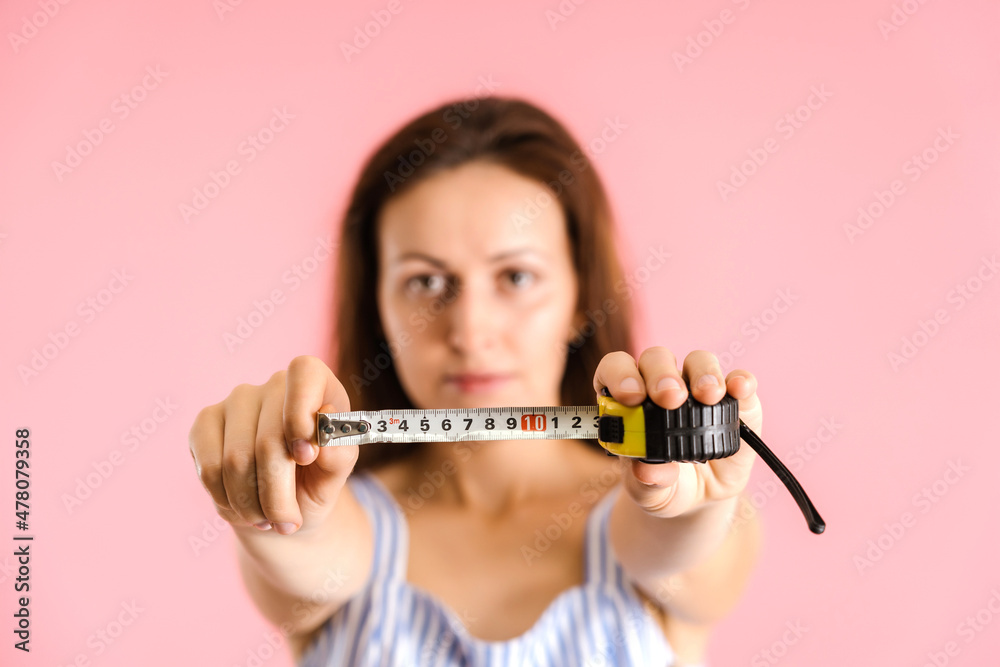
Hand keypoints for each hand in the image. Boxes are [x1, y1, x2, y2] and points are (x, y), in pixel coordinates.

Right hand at [188, 355, 357, 535]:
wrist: (282, 506)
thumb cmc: (316, 483)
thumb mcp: (336, 475)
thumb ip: (339, 452)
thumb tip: (327, 419)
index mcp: (317, 384)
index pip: (304, 373)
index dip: (301, 413)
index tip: (305, 457)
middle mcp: (274, 384)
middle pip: (268, 440)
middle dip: (277, 494)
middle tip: (288, 522)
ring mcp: (236, 401)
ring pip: (235, 460)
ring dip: (252, 504)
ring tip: (268, 518)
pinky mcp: (205, 423)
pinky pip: (209, 469)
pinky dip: (227, 500)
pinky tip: (243, 507)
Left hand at [593, 347, 759, 518]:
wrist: (701, 497)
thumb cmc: (664, 485)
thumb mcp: (649, 492)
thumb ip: (645, 483)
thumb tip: (646, 471)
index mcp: (629, 400)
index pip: (616, 369)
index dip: (620, 374)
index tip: (631, 397)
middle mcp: (662, 384)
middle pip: (657, 359)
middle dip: (662, 374)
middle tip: (671, 397)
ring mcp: (699, 388)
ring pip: (698, 361)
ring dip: (702, 373)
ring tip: (708, 396)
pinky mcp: (736, 400)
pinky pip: (738, 379)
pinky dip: (740, 380)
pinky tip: (739, 388)